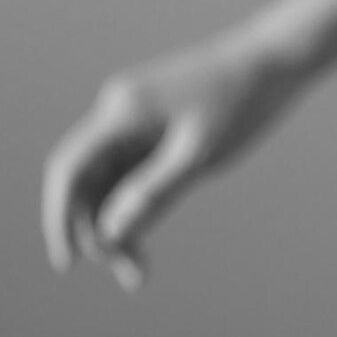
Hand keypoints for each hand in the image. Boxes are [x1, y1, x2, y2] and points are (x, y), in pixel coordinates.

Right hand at [40, 31, 309, 284]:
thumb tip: (108, 234)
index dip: (59, 219)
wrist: (277, 60)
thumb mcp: (201, 154)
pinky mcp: (151, 128)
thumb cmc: (243, 102)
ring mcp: (132, 120)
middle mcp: (117, 112)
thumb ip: (154, 193)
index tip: (68, 265)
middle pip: (85, 181)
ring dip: (117, 224)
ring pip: (107, 182)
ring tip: (139, 270)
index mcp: (121, 112)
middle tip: (132, 276)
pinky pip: (128, 172)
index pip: (69, 170)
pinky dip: (134, 204)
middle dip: (98, 231)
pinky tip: (145, 237)